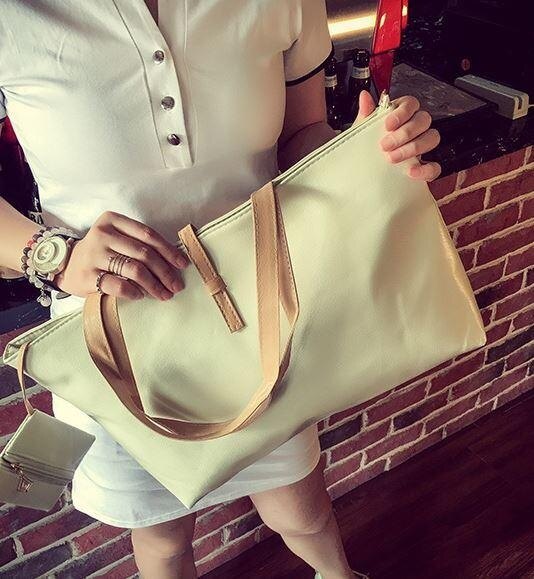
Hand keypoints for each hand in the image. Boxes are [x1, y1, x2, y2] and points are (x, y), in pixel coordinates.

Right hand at [53, 211, 188, 300]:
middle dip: (165, 272)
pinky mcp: (88, 276)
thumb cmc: (100, 252)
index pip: (148, 235)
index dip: (169, 251)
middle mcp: (103, 234)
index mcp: (113, 220)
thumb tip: (174, 262)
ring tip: (164, 294)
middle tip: (176, 286)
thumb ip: (139, 244)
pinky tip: (141, 296)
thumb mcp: (116, 238)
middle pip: (144, 254)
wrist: (65, 265)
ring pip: (135, 270)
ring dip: (154, 285)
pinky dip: (134, 292)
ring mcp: (94, 254)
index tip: (182, 264)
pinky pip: (119, 285)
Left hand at [354, 90, 441, 181]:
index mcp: (400, 116)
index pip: (411, 104)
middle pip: (423, 120)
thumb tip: (364, 96)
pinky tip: (410, 172)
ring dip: (414, 147)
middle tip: (386, 145)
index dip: (402, 113)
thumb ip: (365, 115)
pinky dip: (425, 169)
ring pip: (432, 138)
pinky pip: (434, 166)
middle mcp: (414, 129)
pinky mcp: (425, 167)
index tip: (388, 125)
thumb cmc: (366, 151)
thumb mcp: (362, 133)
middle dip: (405, 133)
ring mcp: (421, 147)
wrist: (363, 176)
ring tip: (393, 158)